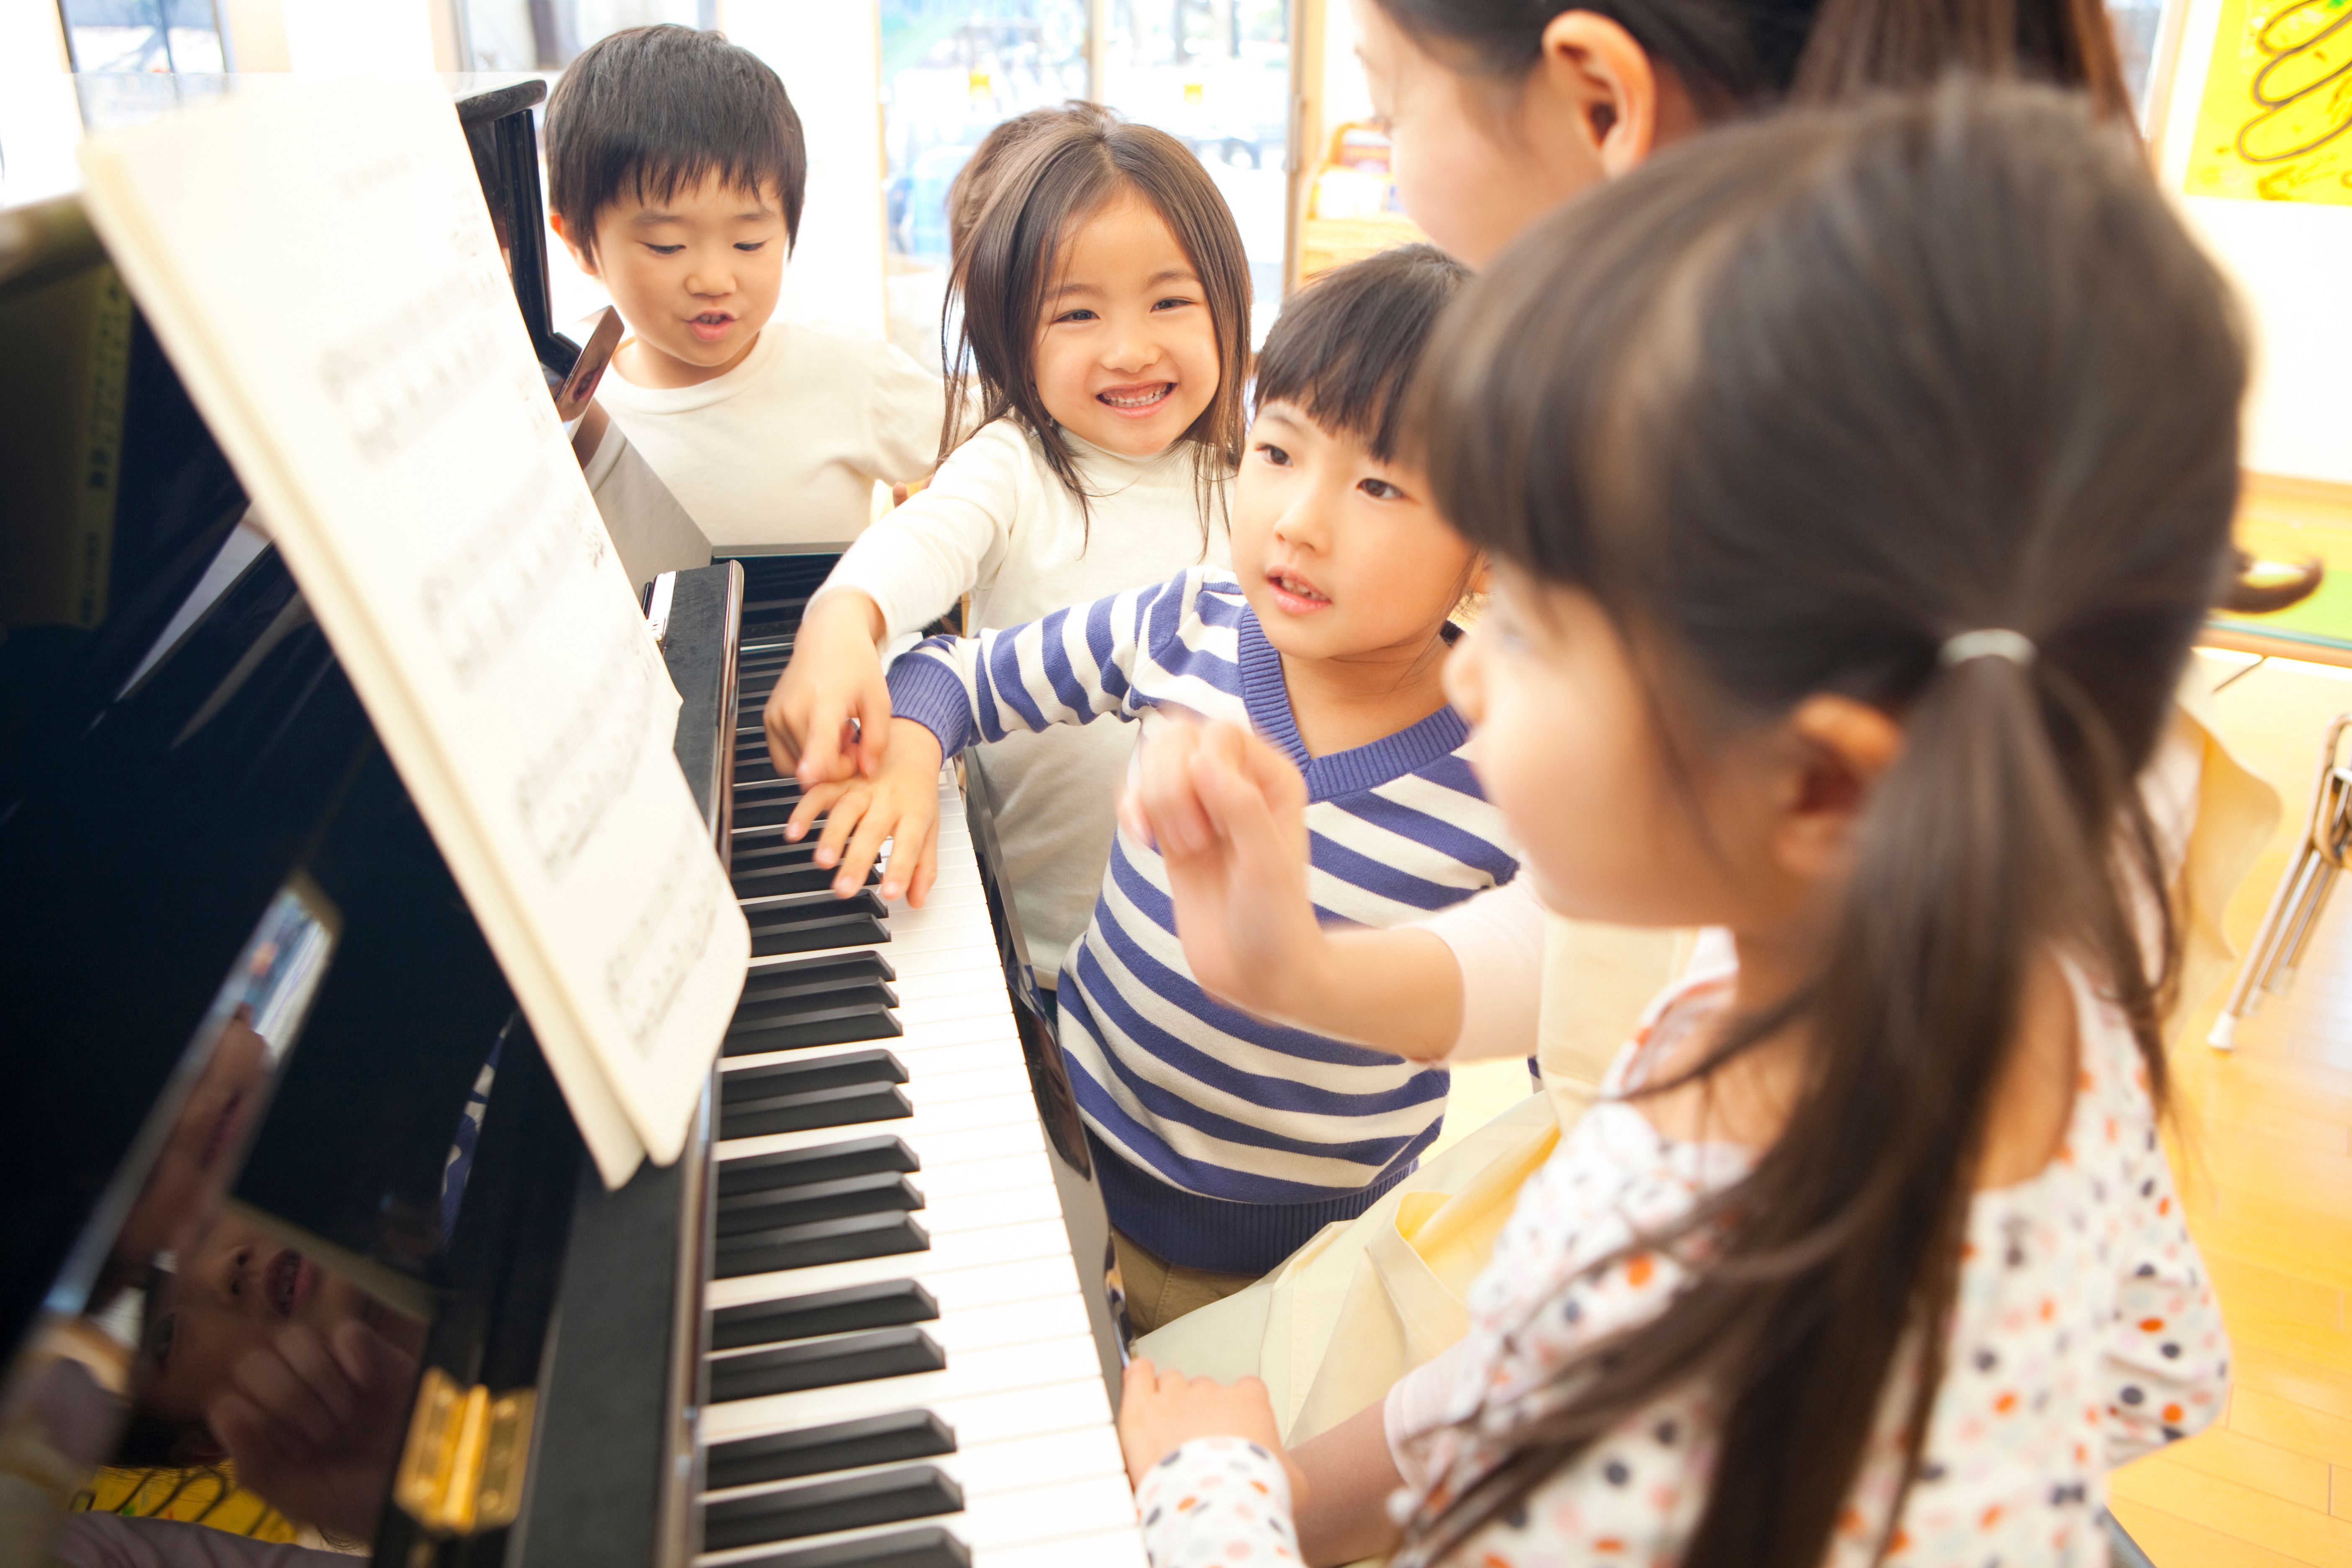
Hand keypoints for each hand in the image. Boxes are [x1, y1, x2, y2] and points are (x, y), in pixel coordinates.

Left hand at [207, 1319, 418, 1540]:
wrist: (432, 1491)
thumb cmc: (363, 1501)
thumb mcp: (302, 1498)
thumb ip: (255, 1463)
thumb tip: (224, 1408)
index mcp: (268, 1430)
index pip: (232, 1397)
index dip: (259, 1420)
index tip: (297, 1452)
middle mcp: (294, 1395)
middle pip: (256, 1363)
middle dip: (286, 1399)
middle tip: (324, 1434)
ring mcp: (333, 1371)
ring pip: (294, 1339)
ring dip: (317, 1377)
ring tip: (347, 1412)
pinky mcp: (374, 1354)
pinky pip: (346, 1331)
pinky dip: (352, 1353)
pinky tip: (367, 1383)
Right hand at [765, 592, 890, 786]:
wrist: (827, 637)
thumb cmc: (854, 664)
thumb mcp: (879, 701)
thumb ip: (876, 741)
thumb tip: (866, 771)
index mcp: (823, 703)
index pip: (815, 741)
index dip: (813, 765)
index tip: (807, 777)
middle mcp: (792, 711)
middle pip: (814, 767)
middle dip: (839, 765)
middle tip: (853, 738)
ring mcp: (776, 717)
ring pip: (798, 767)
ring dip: (821, 760)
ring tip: (837, 731)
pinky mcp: (768, 721)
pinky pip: (785, 758)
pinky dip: (804, 754)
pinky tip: (821, 731)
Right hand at [784, 719, 944, 901]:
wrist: (909, 743)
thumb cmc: (918, 792)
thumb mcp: (929, 826)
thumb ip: (923, 865)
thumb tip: (917, 900)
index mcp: (914, 811)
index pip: (909, 844)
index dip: (900, 869)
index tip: (890, 893)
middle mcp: (886, 799)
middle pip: (872, 831)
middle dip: (857, 860)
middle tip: (844, 888)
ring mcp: (861, 788)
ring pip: (845, 811)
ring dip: (831, 837)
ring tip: (821, 861)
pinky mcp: (839, 780)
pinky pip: (820, 794)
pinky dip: (804, 812)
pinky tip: (793, 832)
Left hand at [1118, 1358, 1307, 1501]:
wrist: (1218, 1505)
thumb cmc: (1257, 1494)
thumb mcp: (1292, 1481)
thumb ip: (1285, 1464)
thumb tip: (1285, 1474)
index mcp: (1250, 1403)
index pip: (1247, 1389)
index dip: (1240, 1408)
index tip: (1235, 1427)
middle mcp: (1213, 1393)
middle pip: (1205, 1388)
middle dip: (1201, 1410)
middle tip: (1197, 1440)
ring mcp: (1175, 1397)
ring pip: (1172, 1381)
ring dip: (1171, 1398)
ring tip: (1167, 1423)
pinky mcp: (1142, 1410)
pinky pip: (1138, 1375)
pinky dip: (1139, 1374)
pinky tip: (1140, 1377)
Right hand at [1120, 719, 1327, 1021]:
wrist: (1259, 972)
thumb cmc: (1277, 921)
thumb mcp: (1268, 865)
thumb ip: (1241, 808)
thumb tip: (1202, 762)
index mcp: (1271, 779)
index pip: (1220, 734)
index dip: (1203, 771)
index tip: (1215, 829)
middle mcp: (1237, 783)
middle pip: (1179, 738)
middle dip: (1171, 786)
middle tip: (1194, 842)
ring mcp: (1201, 805)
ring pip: (1153, 761)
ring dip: (1153, 801)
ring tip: (1181, 850)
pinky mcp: (1171, 830)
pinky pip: (1137, 792)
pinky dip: (1129, 807)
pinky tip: (1141, 838)